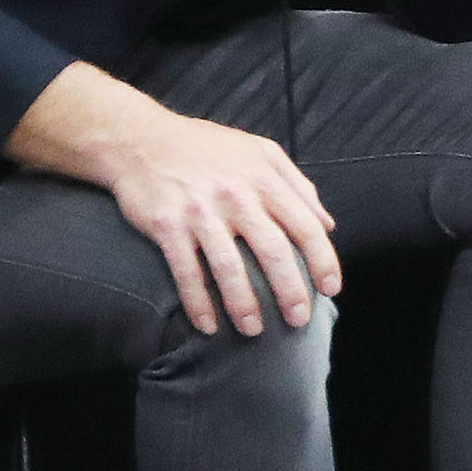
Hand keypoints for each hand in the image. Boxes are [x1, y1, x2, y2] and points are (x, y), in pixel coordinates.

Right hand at [5, 63, 339, 335]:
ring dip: (244, 305)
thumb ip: (297, 185)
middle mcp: (235, 195)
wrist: (141, 139)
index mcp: (262, 178)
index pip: (304, 224)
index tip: (330, 289)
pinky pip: (186, 272)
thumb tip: (328, 224)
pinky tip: (208, 326)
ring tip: (254, 331)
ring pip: (229, 267)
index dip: (322, 259)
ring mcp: (199, 211)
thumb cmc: (207, 148)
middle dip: (290, 291)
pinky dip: (198, 303)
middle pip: (273, 250)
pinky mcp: (166, 225)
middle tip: (299, 320)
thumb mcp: (260, 152)